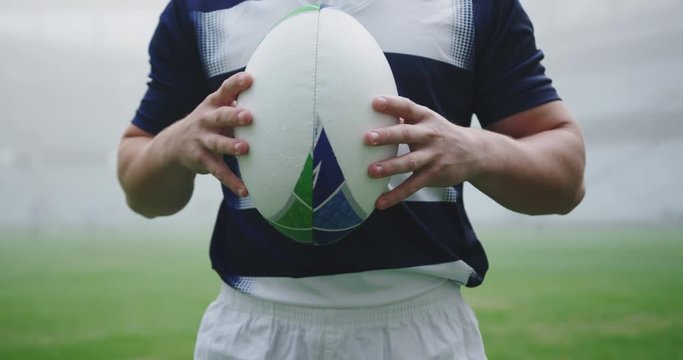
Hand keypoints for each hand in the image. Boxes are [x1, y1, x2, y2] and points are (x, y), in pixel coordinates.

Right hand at [168, 72, 252, 196]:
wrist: (174, 145)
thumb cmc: (210, 122)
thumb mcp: (218, 108)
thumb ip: (238, 102)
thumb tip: (272, 94)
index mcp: (213, 104)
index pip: (224, 90)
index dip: (236, 84)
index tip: (249, 78)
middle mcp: (206, 120)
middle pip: (219, 116)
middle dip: (233, 116)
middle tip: (249, 116)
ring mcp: (202, 140)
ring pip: (217, 143)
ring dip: (230, 146)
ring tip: (245, 149)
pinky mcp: (201, 160)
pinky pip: (217, 171)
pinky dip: (231, 181)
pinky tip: (244, 190)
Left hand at [365, 96, 484, 208]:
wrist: (474, 153)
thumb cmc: (441, 134)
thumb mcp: (428, 120)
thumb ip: (406, 116)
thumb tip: (374, 109)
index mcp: (425, 118)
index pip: (408, 107)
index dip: (392, 104)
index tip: (375, 102)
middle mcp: (429, 135)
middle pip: (407, 134)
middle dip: (387, 136)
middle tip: (368, 138)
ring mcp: (432, 156)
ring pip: (410, 162)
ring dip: (391, 166)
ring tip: (372, 171)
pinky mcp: (433, 175)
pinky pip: (412, 186)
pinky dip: (396, 195)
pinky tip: (381, 202)